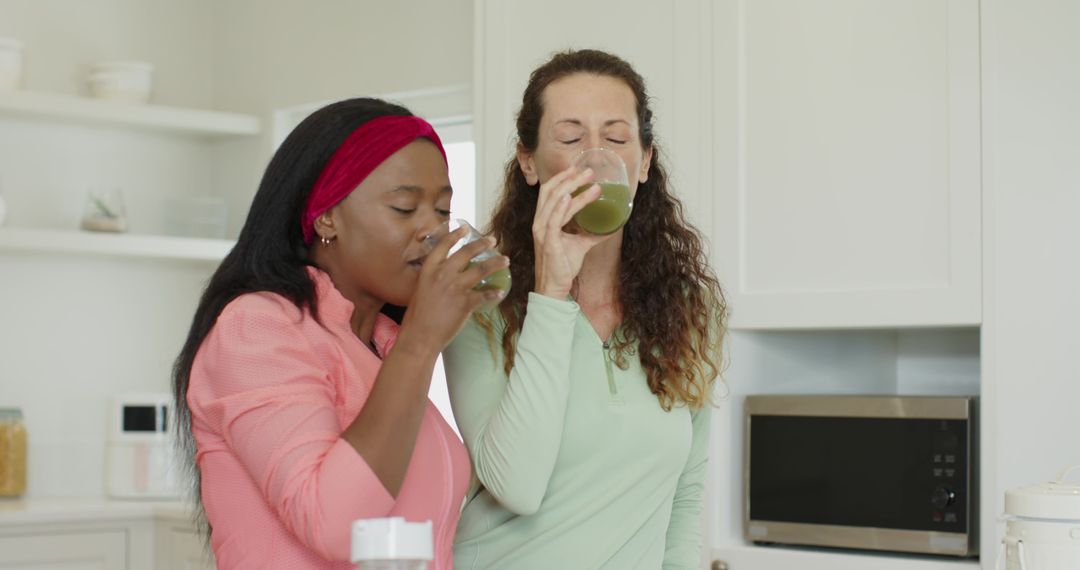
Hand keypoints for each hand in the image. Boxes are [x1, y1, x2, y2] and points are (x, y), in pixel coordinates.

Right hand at [396, 226, 508, 355]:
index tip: (465, 227)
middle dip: (482, 244)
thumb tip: (444, 275)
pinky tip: (500, 293)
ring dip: (496, 263)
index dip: (455, 235)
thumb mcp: (421, 290)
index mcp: (429, 270)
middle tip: (492, 240)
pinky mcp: (465, 303)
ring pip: (481, 269)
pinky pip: (484, 295)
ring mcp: (455, 288)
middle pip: (466, 253)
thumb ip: (433, 279)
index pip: (443, 246)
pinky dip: (493, 294)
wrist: (419, 336)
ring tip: (505, 260)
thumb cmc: (417, 316)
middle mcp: (442, 275)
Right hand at [532, 166, 614, 298]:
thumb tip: (609, 227)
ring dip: (573, 189)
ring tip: (591, 182)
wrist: (554, 287)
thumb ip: (591, 234)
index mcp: (545, 220)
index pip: (549, 192)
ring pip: (555, 202)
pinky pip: (553, 221)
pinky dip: (561, 207)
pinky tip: (570, 197)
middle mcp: (540, 222)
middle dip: (570, 178)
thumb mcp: (580, 245)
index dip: (562, 178)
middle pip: (551, 191)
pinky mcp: (548, 242)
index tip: (578, 168)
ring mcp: (542, 231)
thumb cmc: (562, 266)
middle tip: (589, 171)